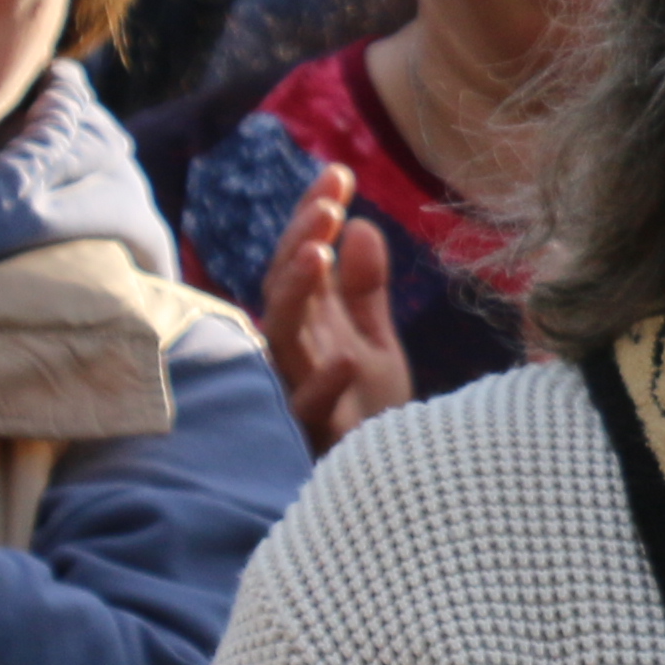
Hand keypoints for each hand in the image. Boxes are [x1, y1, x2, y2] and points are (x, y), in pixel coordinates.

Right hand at [258, 166, 416, 452]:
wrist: (385, 490)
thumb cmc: (366, 416)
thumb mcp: (373, 345)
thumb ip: (364, 291)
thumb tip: (361, 225)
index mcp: (309, 325)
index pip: (302, 259)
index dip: (314, 217)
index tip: (339, 173)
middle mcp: (294, 352)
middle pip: (284, 287)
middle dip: (301, 242)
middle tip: (328, 202)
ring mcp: (296, 392)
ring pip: (280, 338)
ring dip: (296, 296)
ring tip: (319, 254)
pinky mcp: (310, 437)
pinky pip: (306, 410)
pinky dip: (323, 384)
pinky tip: (345, 359)